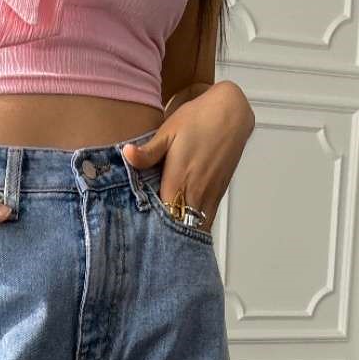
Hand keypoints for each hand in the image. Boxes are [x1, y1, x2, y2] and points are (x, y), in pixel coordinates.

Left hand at [122, 81, 254, 231]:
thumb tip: (126, 154)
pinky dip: (193, 227)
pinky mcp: (218, 196)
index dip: (150, 232)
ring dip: (181, 236)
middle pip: (178, 231)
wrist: (231, 113)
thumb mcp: (168, 132)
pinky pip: (205, 221)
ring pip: (194, 230)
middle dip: (164, 240)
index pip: (163, 220)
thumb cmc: (198, 120)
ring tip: (166, 241)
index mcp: (178, 183)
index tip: (140, 237)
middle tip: (149, 246)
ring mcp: (209, 198)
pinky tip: (182, 227)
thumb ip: (148, 152)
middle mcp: (195, 195)